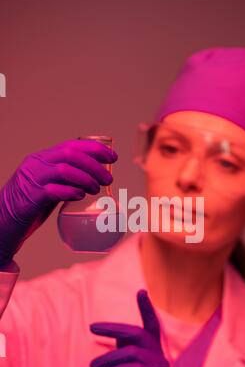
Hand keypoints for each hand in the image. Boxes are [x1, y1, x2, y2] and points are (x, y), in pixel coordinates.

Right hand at [0, 139, 117, 264]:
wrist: (2, 221)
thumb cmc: (29, 204)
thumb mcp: (48, 184)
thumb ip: (65, 178)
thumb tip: (94, 176)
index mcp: (42, 158)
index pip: (71, 145)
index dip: (94, 149)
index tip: (112, 157)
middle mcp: (36, 165)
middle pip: (70, 155)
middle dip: (94, 165)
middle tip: (108, 179)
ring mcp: (32, 180)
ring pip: (64, 170)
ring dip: (86, 178)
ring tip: (96, 189)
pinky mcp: (30, 198)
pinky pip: (54, 190)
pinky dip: (71, 192)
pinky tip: (81, 196)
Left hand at [90, 289, 182, 366]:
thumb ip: (127, 351)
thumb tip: (117, 332)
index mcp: (153, 352)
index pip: (152, 325)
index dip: (147, 308)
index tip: (142, 290)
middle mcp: (159, 357)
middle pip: (138, 333)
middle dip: (114, 327)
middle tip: (92, 327)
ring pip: (132, 352)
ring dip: (109, 357)